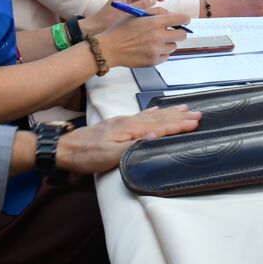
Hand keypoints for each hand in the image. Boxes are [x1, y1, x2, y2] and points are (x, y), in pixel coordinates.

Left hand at [55, 105, 200, 173]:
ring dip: (169, 112)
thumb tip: (155, 136)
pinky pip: (141, 116)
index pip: (160, 126)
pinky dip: (152, 112)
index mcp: (130, 129)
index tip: (196, 122)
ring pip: (152, 115)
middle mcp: (128, 122)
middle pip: (159, 118)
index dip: (179, 125)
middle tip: (198, 113)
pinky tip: (155, 110)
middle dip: (179, 116)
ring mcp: (123, 122)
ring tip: (184, 108)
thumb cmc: (87, 155)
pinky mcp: (117, 125)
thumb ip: (133, 146)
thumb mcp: (110, 155)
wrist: (65, 149)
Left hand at [83, 0, 166, 34]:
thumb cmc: (108, 19)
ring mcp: (127, 0)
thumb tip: (154, 0)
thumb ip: (141, 5)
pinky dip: (148, 4)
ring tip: (161, 3)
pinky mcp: (128, 7)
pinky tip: (154, 9)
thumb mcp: (126, 12)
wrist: (95, 28)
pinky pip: (140, 2)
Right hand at [94, 10, 187, 67]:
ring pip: (174, 46)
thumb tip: (169, 13)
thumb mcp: (137, 14)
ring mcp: (157, 50)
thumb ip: (155, 12)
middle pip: (182, 35)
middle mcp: (159, 36)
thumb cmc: (121, 29)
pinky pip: (166, 56)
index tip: (184, 21)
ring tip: (156, 41)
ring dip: (168, 43)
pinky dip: (162, 53)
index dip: (185, 19)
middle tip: (171, 31)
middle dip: (179, 32)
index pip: (181, 19)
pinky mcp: (154, 61)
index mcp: (155, 22)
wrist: (109, 48)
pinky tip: (151, 49)